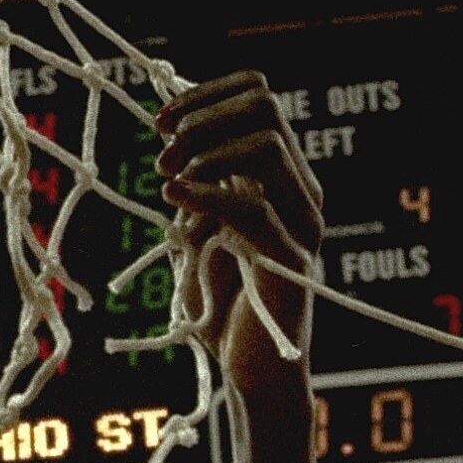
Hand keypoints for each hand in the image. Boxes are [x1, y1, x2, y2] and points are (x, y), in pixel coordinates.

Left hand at [154, 70, 323, 382]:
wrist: (250, 368)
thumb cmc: (221, 299)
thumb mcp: (197, 225)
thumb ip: (195, 181)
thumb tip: (169, 128)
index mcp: (281, 174)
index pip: (258, 96)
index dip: (206, 95)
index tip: (161, 122)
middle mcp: (300, 190)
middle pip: (265, 108)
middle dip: (202, 120)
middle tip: (161, 154)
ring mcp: (301, 223)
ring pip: (267, 146)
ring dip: (205, 155)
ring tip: (168, 183)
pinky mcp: (291, 261)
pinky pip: (253, 208)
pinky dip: (205, 195)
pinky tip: (173, 198)